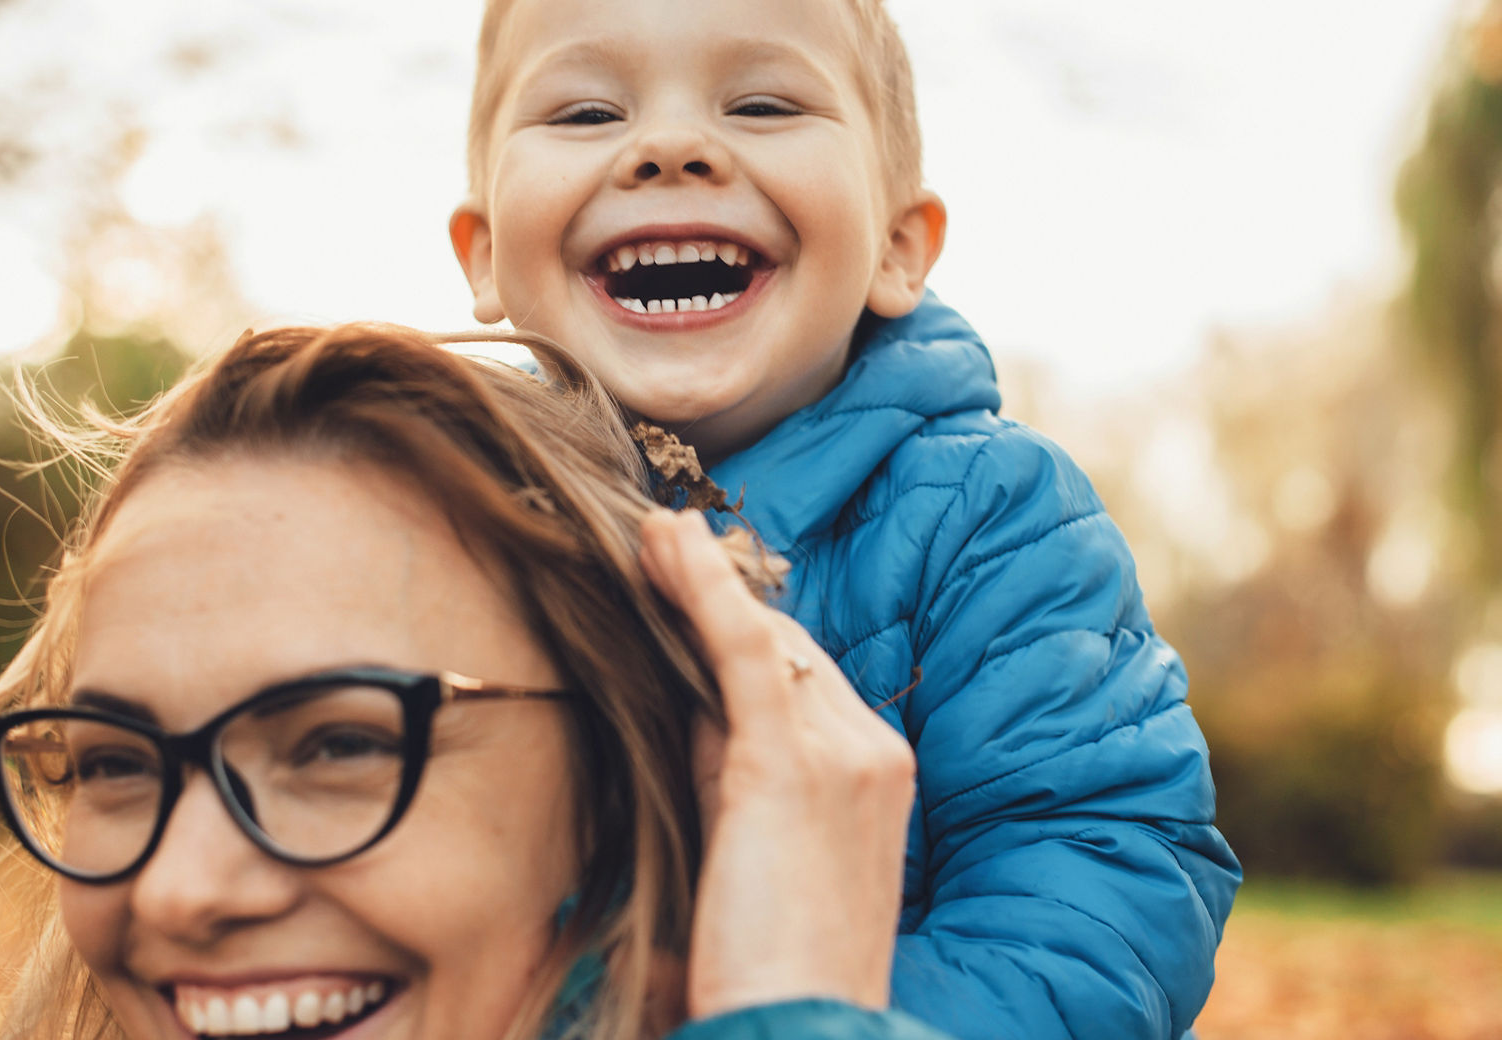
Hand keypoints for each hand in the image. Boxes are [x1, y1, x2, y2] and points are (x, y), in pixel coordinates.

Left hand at [639, 510, 916, 1019]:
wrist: (800, 1027)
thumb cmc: (768, 964)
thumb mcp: (752, 848)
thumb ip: (730, 774)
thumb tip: (692, 708)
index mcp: (873, 774)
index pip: (801, 681)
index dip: (738, 633)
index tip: (684, 592)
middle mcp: (871, 750)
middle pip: (786, 652)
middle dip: (720, 600)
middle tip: (654, 549)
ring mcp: (844, 751)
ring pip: (764, 640)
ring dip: (701, 579)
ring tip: (651, 535)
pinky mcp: (792, 762)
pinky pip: (744, 650)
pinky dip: (704, 589)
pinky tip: (671, 546)